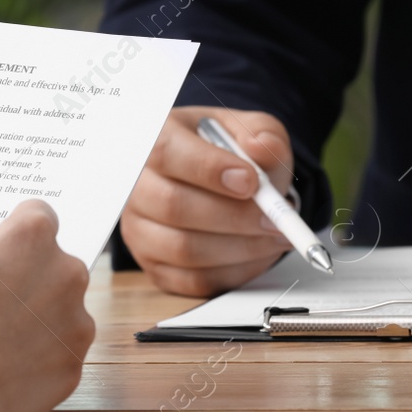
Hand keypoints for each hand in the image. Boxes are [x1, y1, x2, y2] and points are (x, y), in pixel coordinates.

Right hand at [0, 200, 94, 411]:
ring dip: (34, 319)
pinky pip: (57, 354)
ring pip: (60, 312)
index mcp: (30, 240)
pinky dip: (36, 359)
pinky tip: (1, 369)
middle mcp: (64, 275)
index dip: (10, 232)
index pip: (36, 215)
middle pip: (52, 265)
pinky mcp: (72, 369)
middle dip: (23, 276)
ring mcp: (75, 325)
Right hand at [120, 106, 295, 296]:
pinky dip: (233, 271)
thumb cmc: (227, 153)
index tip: (251, 182)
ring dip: (239, 248)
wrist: (216, 182)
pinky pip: (192, 280)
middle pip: (172, 206)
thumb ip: (262, 133)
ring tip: (273, 236)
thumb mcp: (250, 131)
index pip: (167, 152)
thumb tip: (259, 147)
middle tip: (274, 219)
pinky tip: (257, 254)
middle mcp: (137, 184)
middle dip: (233, 217)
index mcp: (155, 137)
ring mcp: (139, 228)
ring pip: (183, 249)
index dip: (209, 170)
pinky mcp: (153, 265)